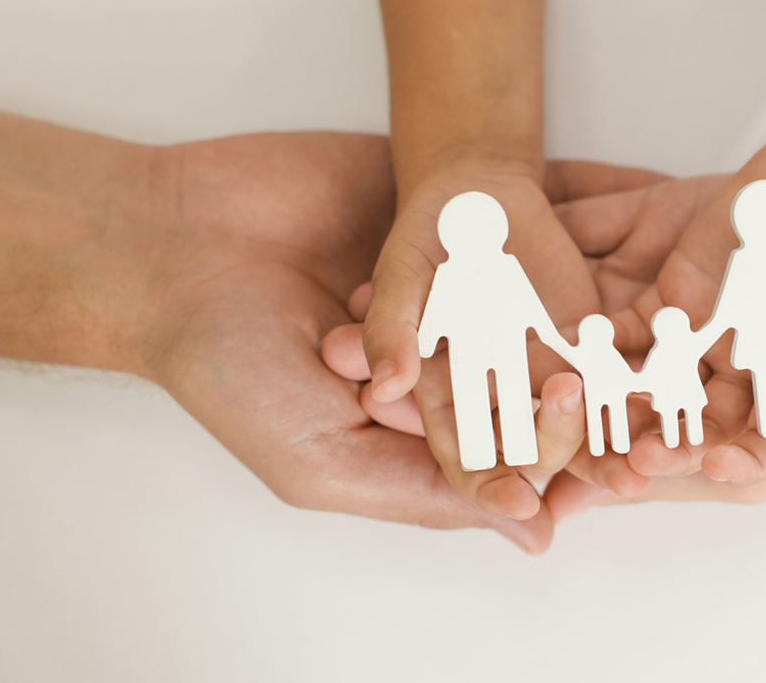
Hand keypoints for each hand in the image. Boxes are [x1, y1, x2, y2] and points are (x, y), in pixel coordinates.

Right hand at [136, 133, 553, 551]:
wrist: (174, 246)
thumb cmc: (231, 365)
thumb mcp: (324, 458)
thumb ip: (429, 492)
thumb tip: (534, 536)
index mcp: (414, 427)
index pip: (505, 452)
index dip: (543, 454)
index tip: (573, 459)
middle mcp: (436, 362)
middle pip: (527, 384)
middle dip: (557, 395)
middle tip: (574, 389)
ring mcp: (441, 292)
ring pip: (525, 313)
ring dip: (560, 326)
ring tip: (590, 337)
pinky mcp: (437, 230)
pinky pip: (500, 244)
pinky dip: (532, 253)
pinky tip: (570, 254)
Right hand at [323, 171, 727, 496]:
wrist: (482, 196)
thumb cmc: (427, 238)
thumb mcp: (400, 278)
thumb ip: (392, 328)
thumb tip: (386, 385)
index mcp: (447, 397)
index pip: (466, 460)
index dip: (489, 487)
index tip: (519, 502)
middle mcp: (501, 399)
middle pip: (534, 450)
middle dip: (563, 458)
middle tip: (584, 443)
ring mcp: (547, 374)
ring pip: (583, 429)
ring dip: (612, 453)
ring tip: (644, 467)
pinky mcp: (588, 345)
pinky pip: (615, 379)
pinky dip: (638, 396)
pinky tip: (668, 408)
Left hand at [610, 129, 765, 486]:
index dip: (747, 460)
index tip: (720, 466)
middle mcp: (745, 374)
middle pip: (704, 429)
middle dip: (673, 447)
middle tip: (639, 460)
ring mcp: (703, 341)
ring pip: (659, 391)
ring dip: (628, 411)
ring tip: (597, 424)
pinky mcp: (669, 303)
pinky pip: (631, 335)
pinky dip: (604, 351)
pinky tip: (574, 359)